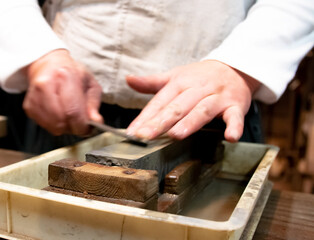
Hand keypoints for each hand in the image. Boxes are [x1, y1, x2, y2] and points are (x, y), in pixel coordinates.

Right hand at [23, 49, 102, 135]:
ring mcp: (35, 96)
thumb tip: (96, 121)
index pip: (73, 111)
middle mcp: (46, 85)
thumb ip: (93, 104)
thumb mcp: (90, 83)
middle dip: (73, 126)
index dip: (82, 126)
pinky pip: (44, 125)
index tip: (87, 128)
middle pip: (61, 121)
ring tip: (68, 115)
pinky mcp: (29, 106)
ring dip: (63, 126)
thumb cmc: (71, 73)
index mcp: (64, 76)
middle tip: (78, 121)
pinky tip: (57, 113)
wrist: (48, 65)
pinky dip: (53, 124)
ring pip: (52, 126)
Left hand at [126, 60, 259, 141]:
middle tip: (146, 136)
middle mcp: (197, 89)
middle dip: (161, 122)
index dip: (145, 117)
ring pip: (202, 110)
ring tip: (176, 135)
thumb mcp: (175, 77)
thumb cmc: (200, 77)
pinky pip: (235, 116)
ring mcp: (217, 97)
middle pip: (177, 107)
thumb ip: (151, 82)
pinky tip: (230, 137)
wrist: (235, 67)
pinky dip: (234, 126)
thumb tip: (128, 79)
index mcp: (179, 83)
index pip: (160, 102)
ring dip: (190, 123)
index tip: (132, 132)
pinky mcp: (235, 105)